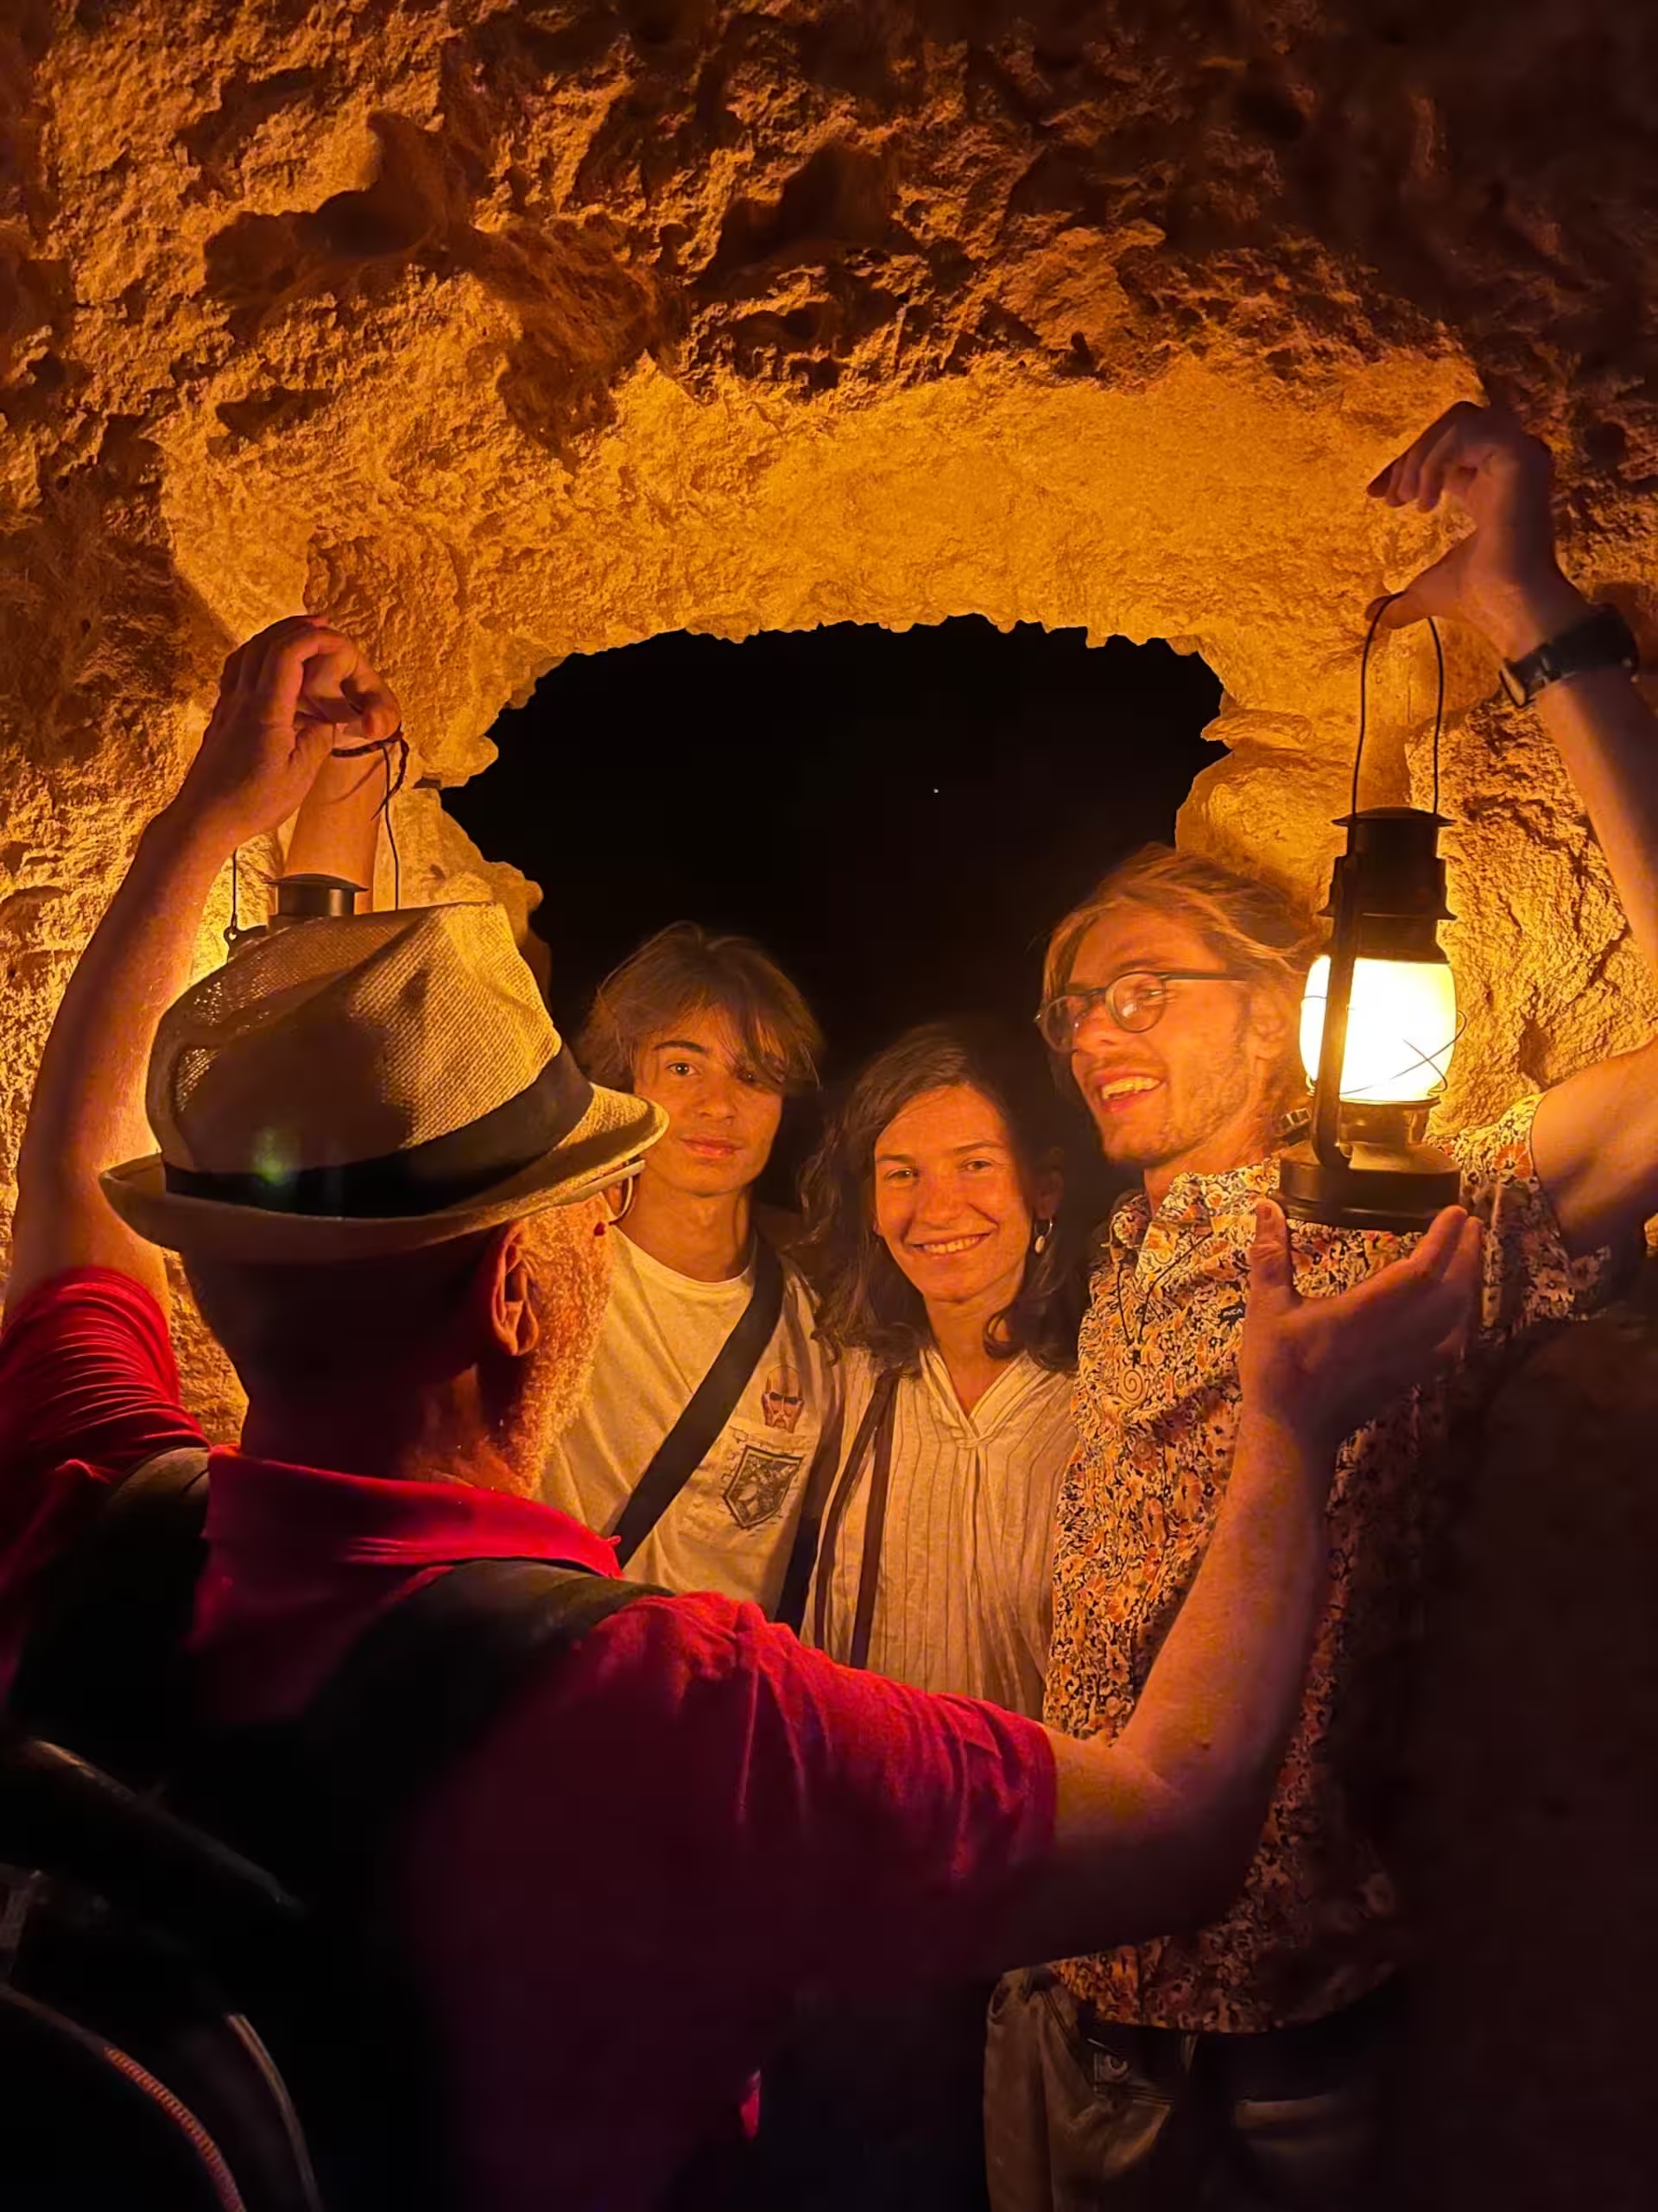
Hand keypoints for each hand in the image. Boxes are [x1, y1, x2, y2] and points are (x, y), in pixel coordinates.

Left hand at [171, 616, 400, 851]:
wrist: (204, 817)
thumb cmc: (251, 803)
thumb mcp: (298, 777)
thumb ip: (318, 741)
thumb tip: (330, 720)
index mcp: (265, 712)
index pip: (286, 656)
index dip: (311, 638)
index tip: (335, 637)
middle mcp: (242, 700)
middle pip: (264, 644)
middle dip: (294, 628)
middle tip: (322, 625)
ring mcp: (228, 706)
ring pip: (246, 654)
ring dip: (273, 637)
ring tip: (298, 636)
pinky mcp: (222, 716)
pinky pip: (237, 672)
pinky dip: (256, 656)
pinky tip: (269, 666)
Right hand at [1239, 1200, 1481, 1452]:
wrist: (1292, 1433)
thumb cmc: (1278, 1369)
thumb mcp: (1265, 1307)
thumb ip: (1270, 1254)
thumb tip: (1267, 1203)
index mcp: (1364, 1314)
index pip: (1419, 1271)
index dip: (1442, 1240)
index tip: (1455, 1210)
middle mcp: (1396, 1336)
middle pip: (1451, 1294)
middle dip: (1467, 1255)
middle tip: (1471, 1224)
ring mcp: (1408, 1361)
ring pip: (1457, 1321)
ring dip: (1470, 1285)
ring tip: (1471, 1258)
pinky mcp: (1409, 1379)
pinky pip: (1451, 1349)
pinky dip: (1463, 1324)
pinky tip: (1460, 1312)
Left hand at [1366, 402, 1587, 659]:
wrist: (1505, 603)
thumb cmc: (1476, 597)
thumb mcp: (1426, 589)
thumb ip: (1400, 598)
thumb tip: (1371, 615)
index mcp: (1489, 484)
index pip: (1447, 450)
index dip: (1407, 462)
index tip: (1375, 493)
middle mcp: (1507, 463)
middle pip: (1452, 424)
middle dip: (1412, 455)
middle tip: (1392, 499)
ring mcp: (1518, 455)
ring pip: (1459, 419)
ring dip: (1421, 455)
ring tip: (1406, 498)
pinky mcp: (1520, 454)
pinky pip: (1465, 432)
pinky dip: (1435, 461)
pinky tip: (1425, 503)